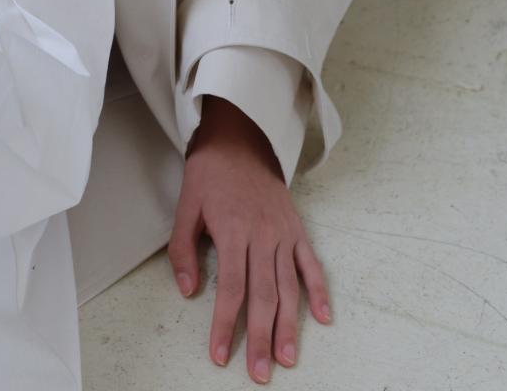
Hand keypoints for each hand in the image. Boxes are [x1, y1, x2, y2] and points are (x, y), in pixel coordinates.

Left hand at [169, 96, 331, 382]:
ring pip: (289, 288)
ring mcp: (283, 234)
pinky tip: (324, 319)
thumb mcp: (185, 205)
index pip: (231, 288)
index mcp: (233, 231)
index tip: (220, 354)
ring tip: (288, 358)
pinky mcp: (297, 230)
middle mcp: (262, 236)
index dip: (226, 324)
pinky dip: (320, 292)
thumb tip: (186, 291)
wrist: (240, 139)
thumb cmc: (209, 174)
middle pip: (264, 296)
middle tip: (260, 373)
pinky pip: (311, 265)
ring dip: (290, 326)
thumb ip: (183, 248)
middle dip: (261, 337)